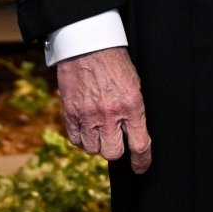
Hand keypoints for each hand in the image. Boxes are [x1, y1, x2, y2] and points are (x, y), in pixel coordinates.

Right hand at [56, 46, 151, 173]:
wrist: (87, 44)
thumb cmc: (114, 62)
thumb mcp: (134, 84)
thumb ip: (134, 110)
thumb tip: (134, 134)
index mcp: (131, 105)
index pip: (140, 145)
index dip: (142, 161)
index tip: (140, 167)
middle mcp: (110, 113)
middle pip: (113, 153)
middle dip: (116, 150)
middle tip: (115, 140)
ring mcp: (88, 114)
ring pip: (92, 149)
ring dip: (97, 144)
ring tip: (99, 131)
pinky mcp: (70, 111)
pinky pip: (75, 139)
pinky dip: (81, 139)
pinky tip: (85, 129)